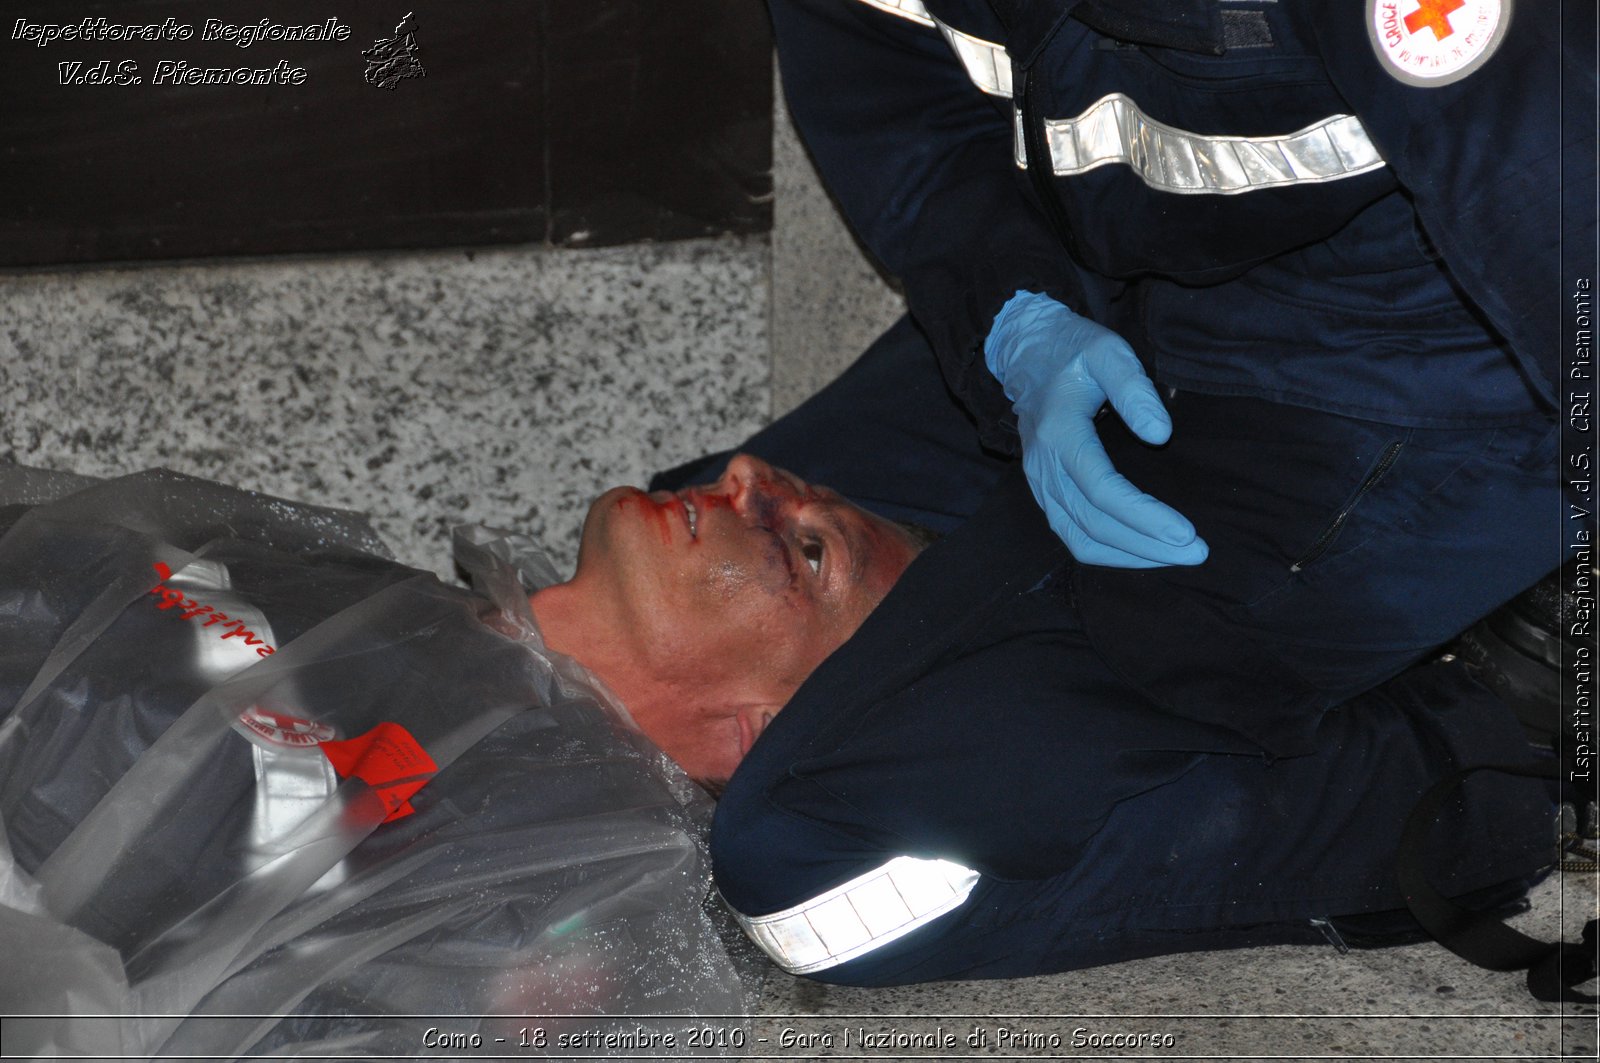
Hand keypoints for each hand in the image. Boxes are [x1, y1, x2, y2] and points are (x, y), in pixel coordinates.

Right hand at [985, 292, 1208, 567]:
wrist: (1027, 353)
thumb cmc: (1074, 350)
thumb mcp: (1108, 351)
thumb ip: (1134, 390)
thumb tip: (1160, 434)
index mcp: (1059, 433)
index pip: (1103, 490)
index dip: (1144, 517)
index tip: (1186, 532)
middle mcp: (1043, 467)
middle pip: (1094, 525)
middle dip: (1148, 545)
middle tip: (1197, 552)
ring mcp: (1040, 484)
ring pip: (1080, 540)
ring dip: (1130, 557)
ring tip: (1176, 557)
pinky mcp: (1045, 492)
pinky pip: (1073, 536)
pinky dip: (1110, 552)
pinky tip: (1144, 551)